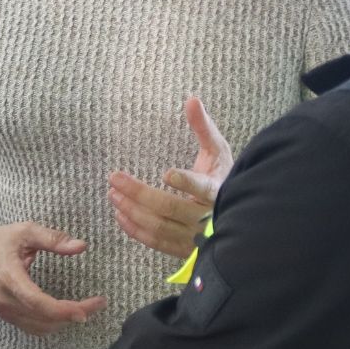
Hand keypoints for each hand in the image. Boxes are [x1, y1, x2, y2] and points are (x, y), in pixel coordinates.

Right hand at [0, 223, 106, 335]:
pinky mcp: (5, 315)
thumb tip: (80, 246)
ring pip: (39, 328)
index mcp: (10, 279)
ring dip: (64, 322)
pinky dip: (51, 324)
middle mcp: (6, 300)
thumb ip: (52, 239)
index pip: (39, 303)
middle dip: (74, 315)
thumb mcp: (24, 232)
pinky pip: (31, 327)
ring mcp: (4, 311)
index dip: (65, 310)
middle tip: (97, 304)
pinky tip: (63, 314)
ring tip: (84, 309)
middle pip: (44, 319)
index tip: (88, 308)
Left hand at [108, 96, 234, 259]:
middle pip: (170, 207)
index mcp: (219, 191)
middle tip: (114, 178)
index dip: (186, 182)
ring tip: (112, 194)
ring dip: (132, 211)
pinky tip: (120, 214)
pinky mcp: (184, 249)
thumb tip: (191, 99)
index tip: (167, 173)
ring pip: (160, 227)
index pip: (204, 188)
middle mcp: (208, 217)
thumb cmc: (223, 178)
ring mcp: (195, 237)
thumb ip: (203, 127)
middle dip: (139, 193)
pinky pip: (156, 241)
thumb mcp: (218, 151)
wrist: (236, 217)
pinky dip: (135, 229)